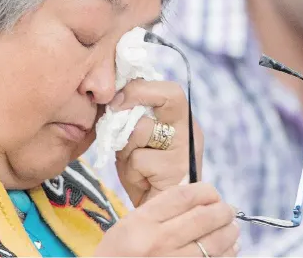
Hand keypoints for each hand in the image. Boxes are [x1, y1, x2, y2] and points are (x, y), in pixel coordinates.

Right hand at [94, 183, 238, 256]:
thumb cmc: (118, 252)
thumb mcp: (129, 224)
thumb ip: (158, 209)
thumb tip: (194, 194)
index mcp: (142, 221)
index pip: (183, 196)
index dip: (205, 191)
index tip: (212, 193)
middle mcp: (158, 241)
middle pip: (203, 217)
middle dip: (223, 211)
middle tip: (228, 209)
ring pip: (214, 243)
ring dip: (230, 232)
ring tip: (232, 227)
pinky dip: (228, 253)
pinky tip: (230, 247)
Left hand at [110, 80, 203, 206]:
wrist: (158, 215)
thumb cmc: (144, 174)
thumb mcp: (135, 140)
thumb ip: (130, 119)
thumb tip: (113, 98)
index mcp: (180, 119)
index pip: (168, 89)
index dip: (139, 88)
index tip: (116, 99)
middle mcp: (189, 130)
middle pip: (170, 95)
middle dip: (136, 97)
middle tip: (115, 109)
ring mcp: (185, 150)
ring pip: (141, 129)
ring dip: (126, 147)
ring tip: (134, 164)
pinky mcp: (176, 171)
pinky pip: (137, 159)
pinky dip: (130, 171)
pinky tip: (141, 180)